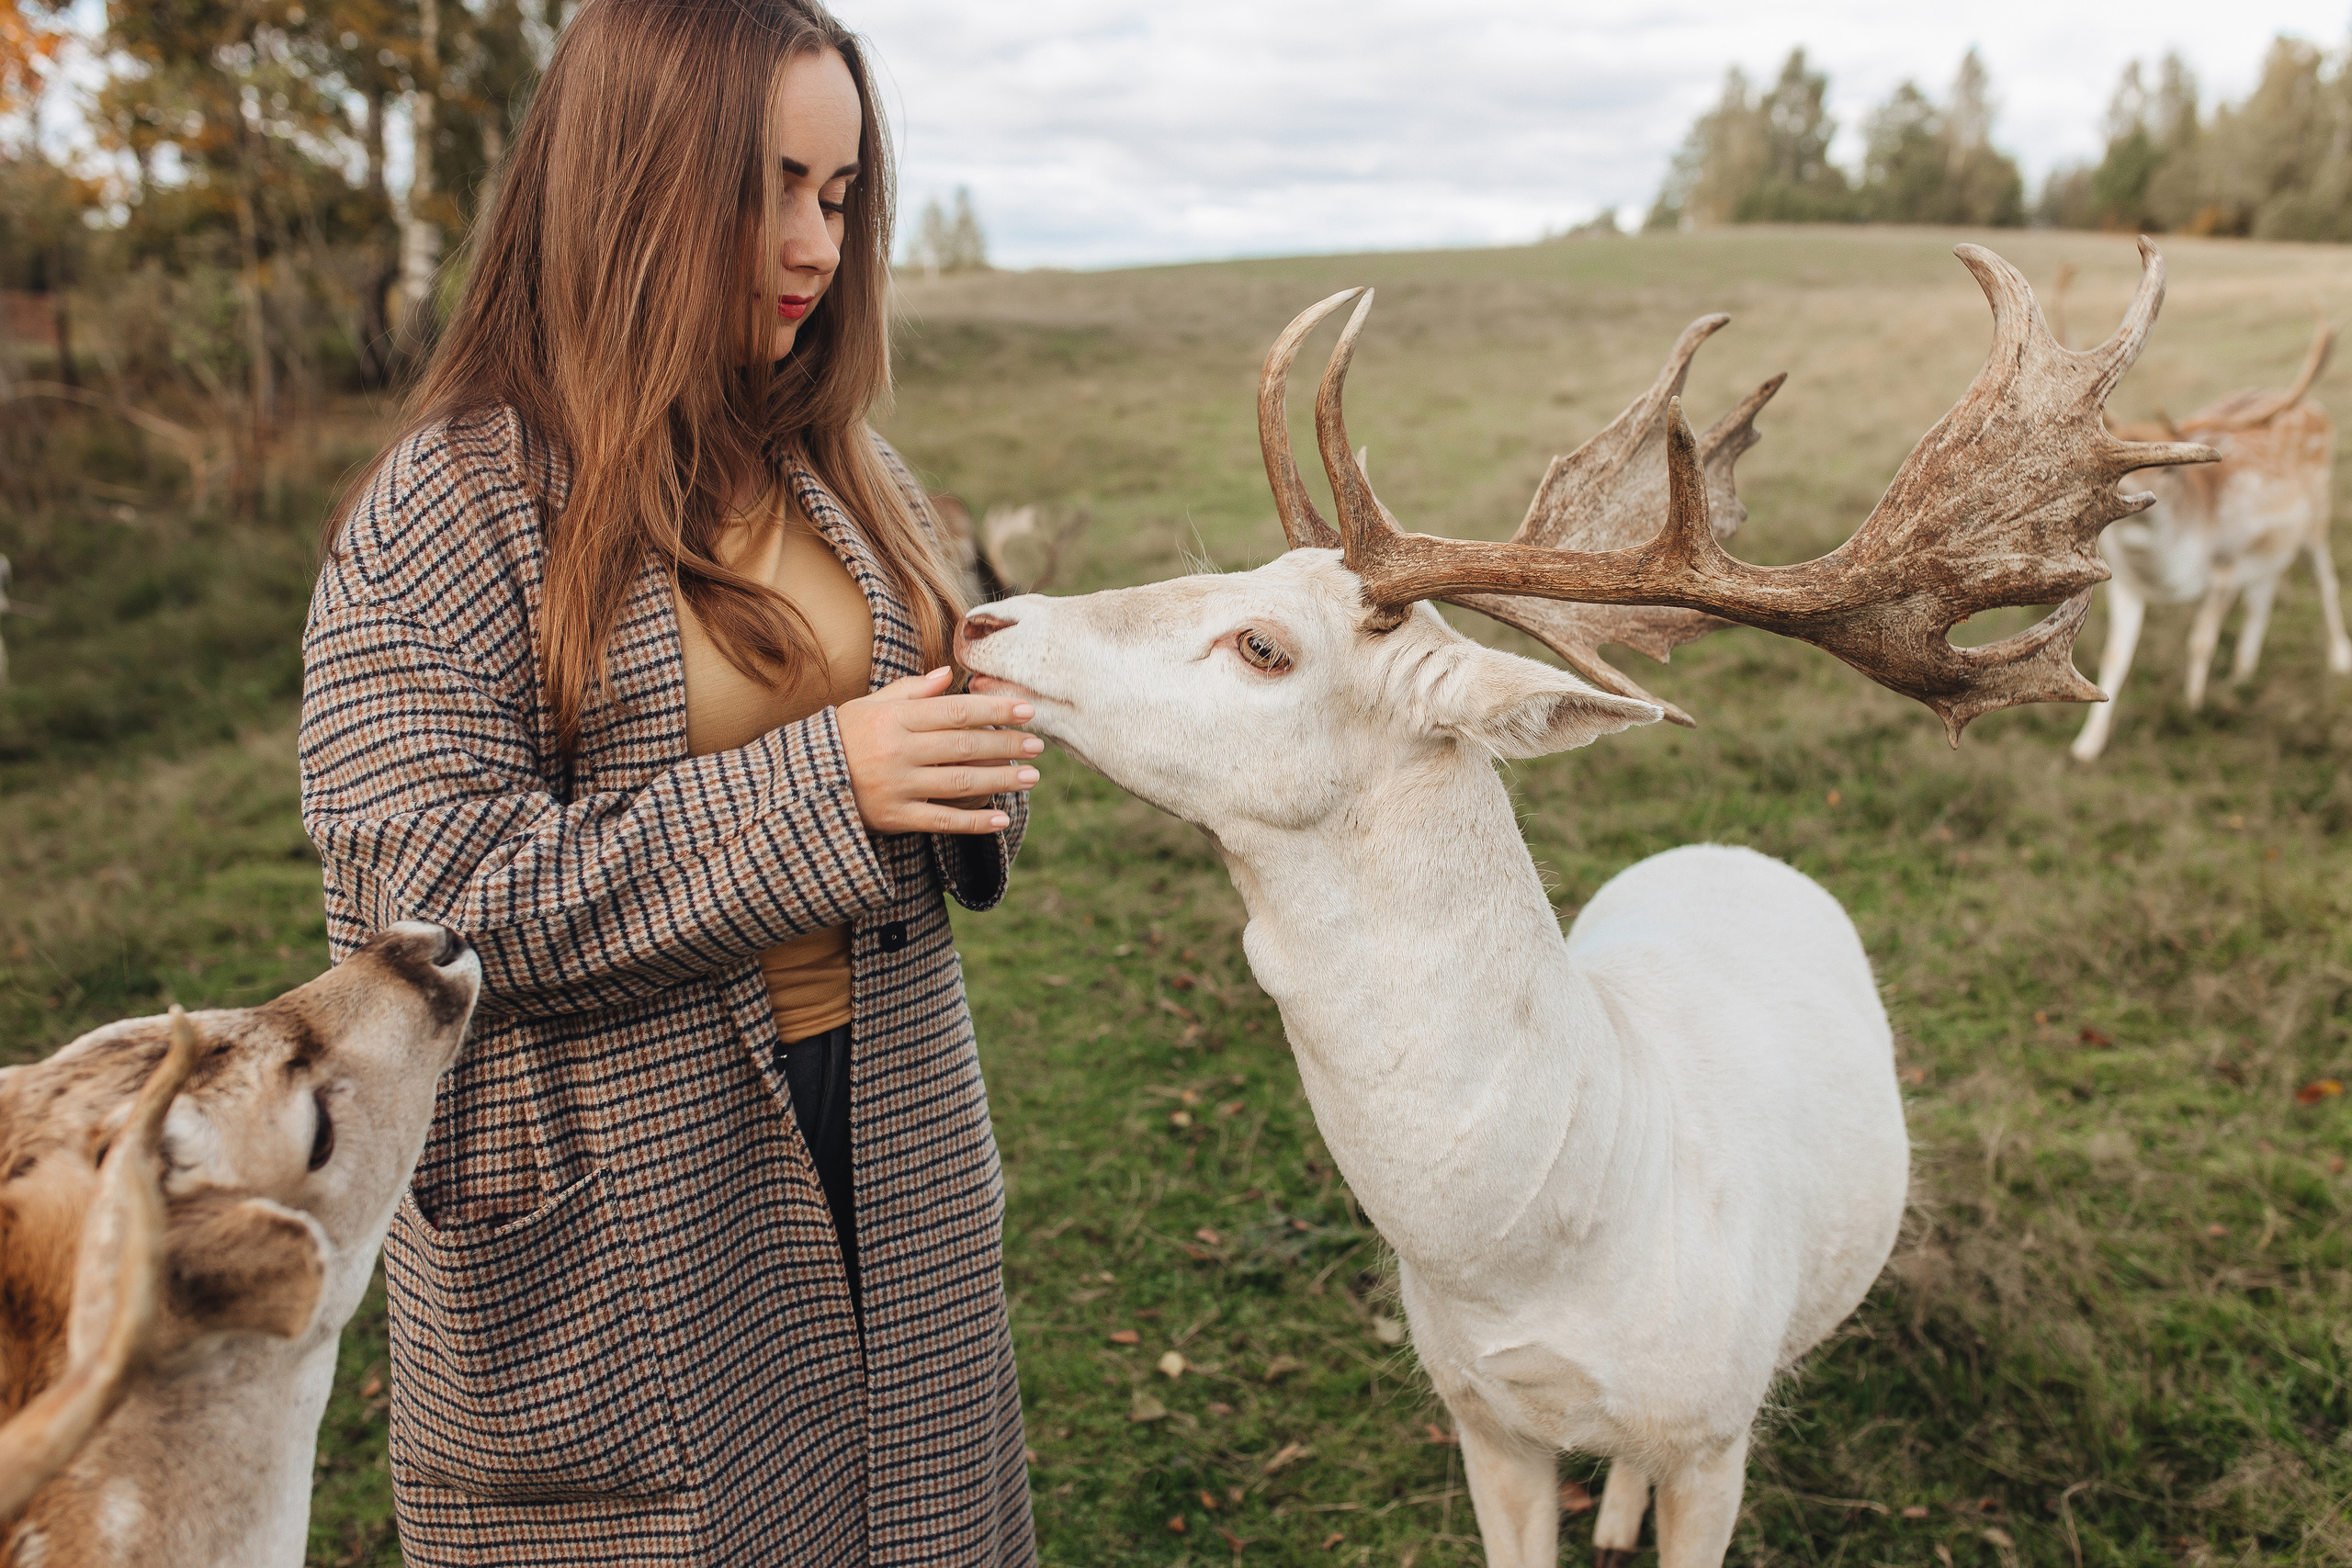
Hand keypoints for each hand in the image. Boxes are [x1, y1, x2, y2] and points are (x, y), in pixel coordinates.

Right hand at [836, 668, 1041, 834]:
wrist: (806, 783)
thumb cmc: (845, 737)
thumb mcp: (871, 705)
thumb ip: (912, 690)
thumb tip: (949, 674)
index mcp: (895, 718)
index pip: (955, 710)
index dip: (994, 710)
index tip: (1025, 710)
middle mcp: (898, 750)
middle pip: (964, 745)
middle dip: (1006, 744)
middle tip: (1038, 743)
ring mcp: (897, 786)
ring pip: (960, 782)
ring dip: (1001, 779)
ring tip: (1031, 776)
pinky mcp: (895, 817)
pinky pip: (942, 820)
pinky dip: (974, 822)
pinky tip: (1002, 818)